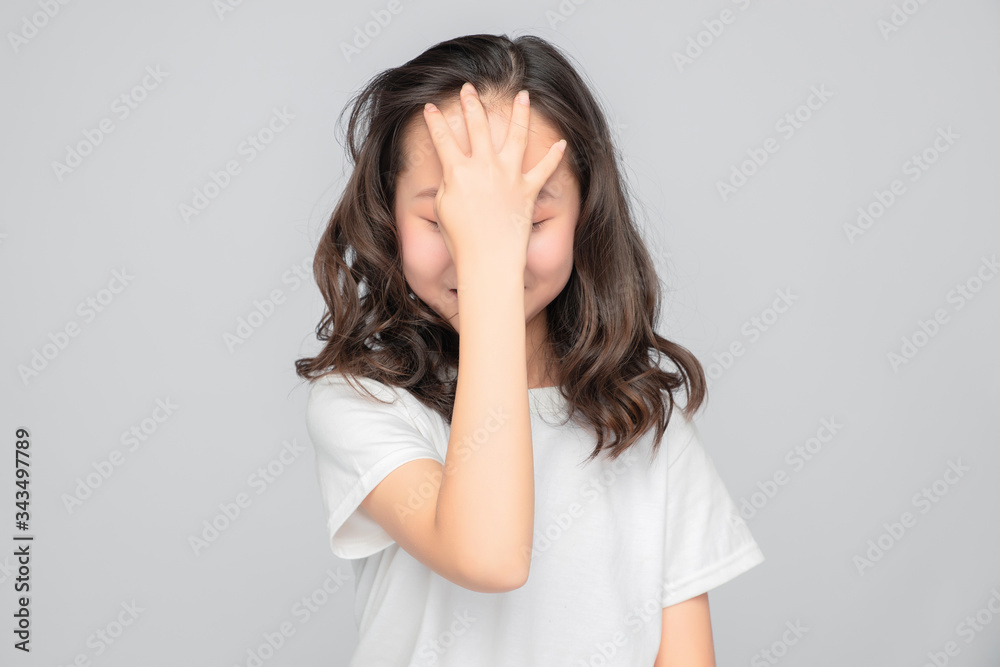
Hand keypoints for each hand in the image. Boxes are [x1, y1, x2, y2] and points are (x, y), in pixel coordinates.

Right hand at [421, 82, 567, 271]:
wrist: (488, 259)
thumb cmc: (462, 240)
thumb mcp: (443, 207)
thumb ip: (449, 183)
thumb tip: (456, 173)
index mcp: (458, 171)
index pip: (442, 138)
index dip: (434, 121)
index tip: (430, 106)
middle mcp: (484, 167)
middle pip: (477, 126)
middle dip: (471, 103)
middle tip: (469, 88)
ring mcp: (509, 177)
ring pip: (516, 136)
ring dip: (519, 113)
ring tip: (523, 95)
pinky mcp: (528, 190)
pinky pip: (544, 170)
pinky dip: (554, 157)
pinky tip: (562, 143)